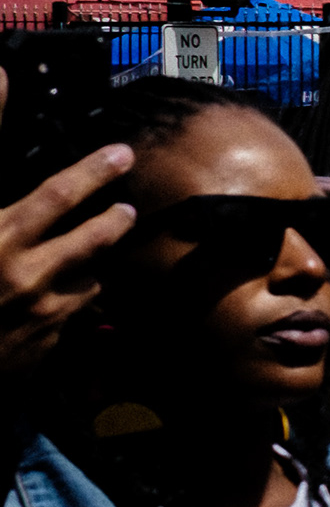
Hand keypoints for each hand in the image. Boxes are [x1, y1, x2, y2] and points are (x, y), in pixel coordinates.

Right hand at [0, 83, 134, 379]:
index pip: (58, 194)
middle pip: (90, 241)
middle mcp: (24, 276)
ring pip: (87, 284)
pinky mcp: (40, 353)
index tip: (121, 153)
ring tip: (95, 259)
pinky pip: (69, 325)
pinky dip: (68, 310)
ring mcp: (37, 318)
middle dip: (113, 222)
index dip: (94, 170)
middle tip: (128, 208)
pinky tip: (60, 304)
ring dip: (91, 270)